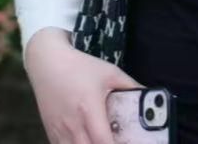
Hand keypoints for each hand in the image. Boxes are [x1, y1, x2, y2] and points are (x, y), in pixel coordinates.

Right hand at [24, 28, 142, 143]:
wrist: (47, 62)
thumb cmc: (79, 66)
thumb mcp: (109, 72)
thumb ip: (131, 86)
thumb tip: (150, 96)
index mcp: (89, 109)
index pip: (102, 141)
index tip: (127, 143)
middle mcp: (73, 124)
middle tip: (118, 142)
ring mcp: (60, 131)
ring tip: (103, 141)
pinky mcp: (51, 133)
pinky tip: (87, 141)